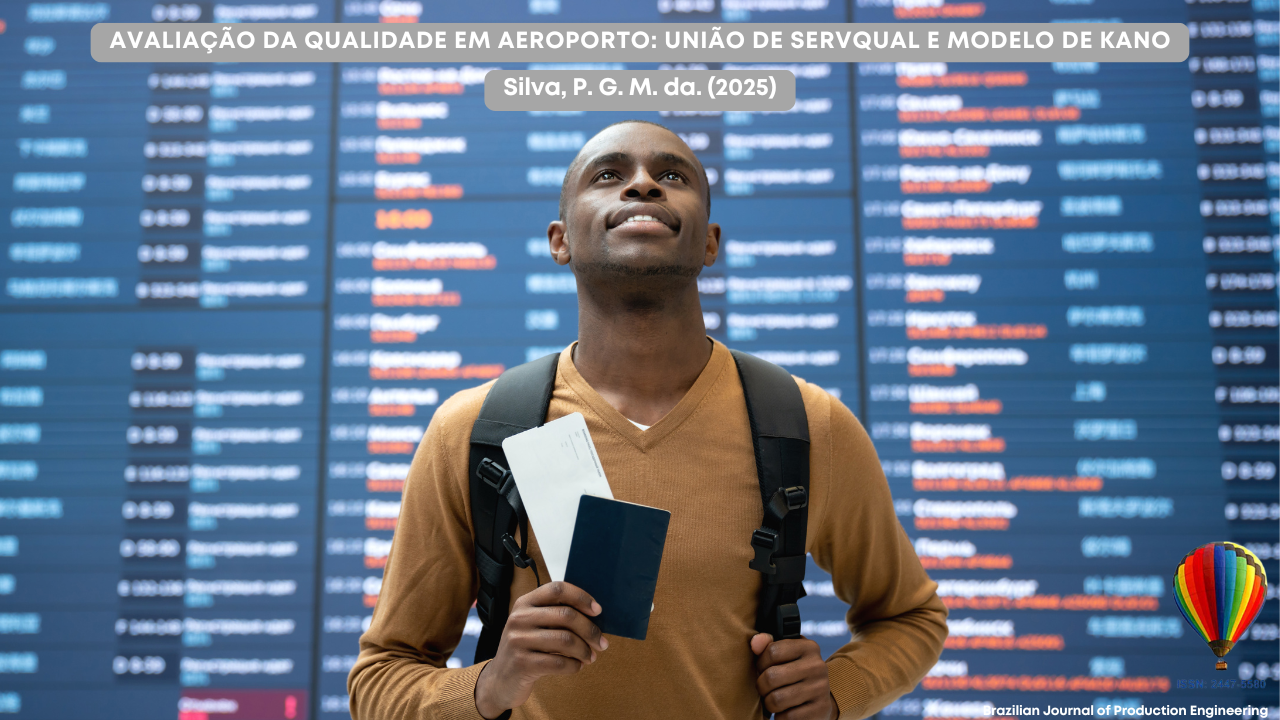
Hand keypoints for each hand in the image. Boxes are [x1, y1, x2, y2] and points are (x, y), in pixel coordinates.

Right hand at [474, 581, 607, 718]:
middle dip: (591, 630)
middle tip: (602, 643)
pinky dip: (574, 666)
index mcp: (524, 603)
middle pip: (566, 615)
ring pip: (566, 640)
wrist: (500, 680)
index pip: (557, 589)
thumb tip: (594, 615)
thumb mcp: (532, 625)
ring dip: (585, 650)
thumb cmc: (525, 649)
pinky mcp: (522, 664)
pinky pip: (559, 663)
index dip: (581, 597)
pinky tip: (576, 666)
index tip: (597, 611)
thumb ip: (555, 616)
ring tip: (590, 657)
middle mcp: (519, 618)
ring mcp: (518, 641)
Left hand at [750, 633, 837, 719]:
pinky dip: (780, 717)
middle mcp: (817, 666)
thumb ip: (767, 645)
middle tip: (766, 688)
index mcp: (808, 647)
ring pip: (776, 699)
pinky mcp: (820, 709)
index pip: (772, 651)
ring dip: (769, 703)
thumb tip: (755, 642)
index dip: (760, 663)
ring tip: (774, 700)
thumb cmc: (795, 673)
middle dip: (761, 686)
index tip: (763, 669)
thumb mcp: (785, 655)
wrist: (820, 699)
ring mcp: (820, 688)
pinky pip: (787, 717)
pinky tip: (785, 711)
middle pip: (771, 677)